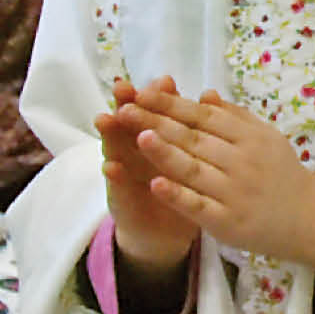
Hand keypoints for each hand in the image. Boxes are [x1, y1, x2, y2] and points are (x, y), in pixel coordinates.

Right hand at [94, 75, 203, 277]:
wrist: (166, 234)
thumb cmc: (183, 190)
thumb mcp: (193, 160)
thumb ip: (196, 129)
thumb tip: (209, 94)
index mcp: (159, 143)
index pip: (159, 115)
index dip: (160, 98)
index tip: (163, 79)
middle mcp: (139, 156)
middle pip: (133, 127)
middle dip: (128, 106)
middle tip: (122, 87)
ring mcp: (128, 179)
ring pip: (118, 152)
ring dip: (111, 136)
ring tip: (105, 118)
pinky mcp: (123, 204)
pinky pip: (119, 191)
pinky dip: (115, 179)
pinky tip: (111, 168)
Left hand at [122, 86, 314, 271]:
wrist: (309, 218)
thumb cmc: (280, 174)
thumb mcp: (266, 139)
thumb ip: (235, 117)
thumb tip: (204, 94)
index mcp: (251, 137)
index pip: (204, 116)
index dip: (171, 104)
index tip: (141, 92)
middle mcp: (243, 161)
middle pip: (194, 138)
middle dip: (157, 122)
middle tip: (124, 109)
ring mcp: (235, 192)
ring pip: (194, 169)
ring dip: (165, 153)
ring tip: (139, 137)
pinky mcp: (228, 222)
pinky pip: (198, 206)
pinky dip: (177, 195)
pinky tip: (155, 184)